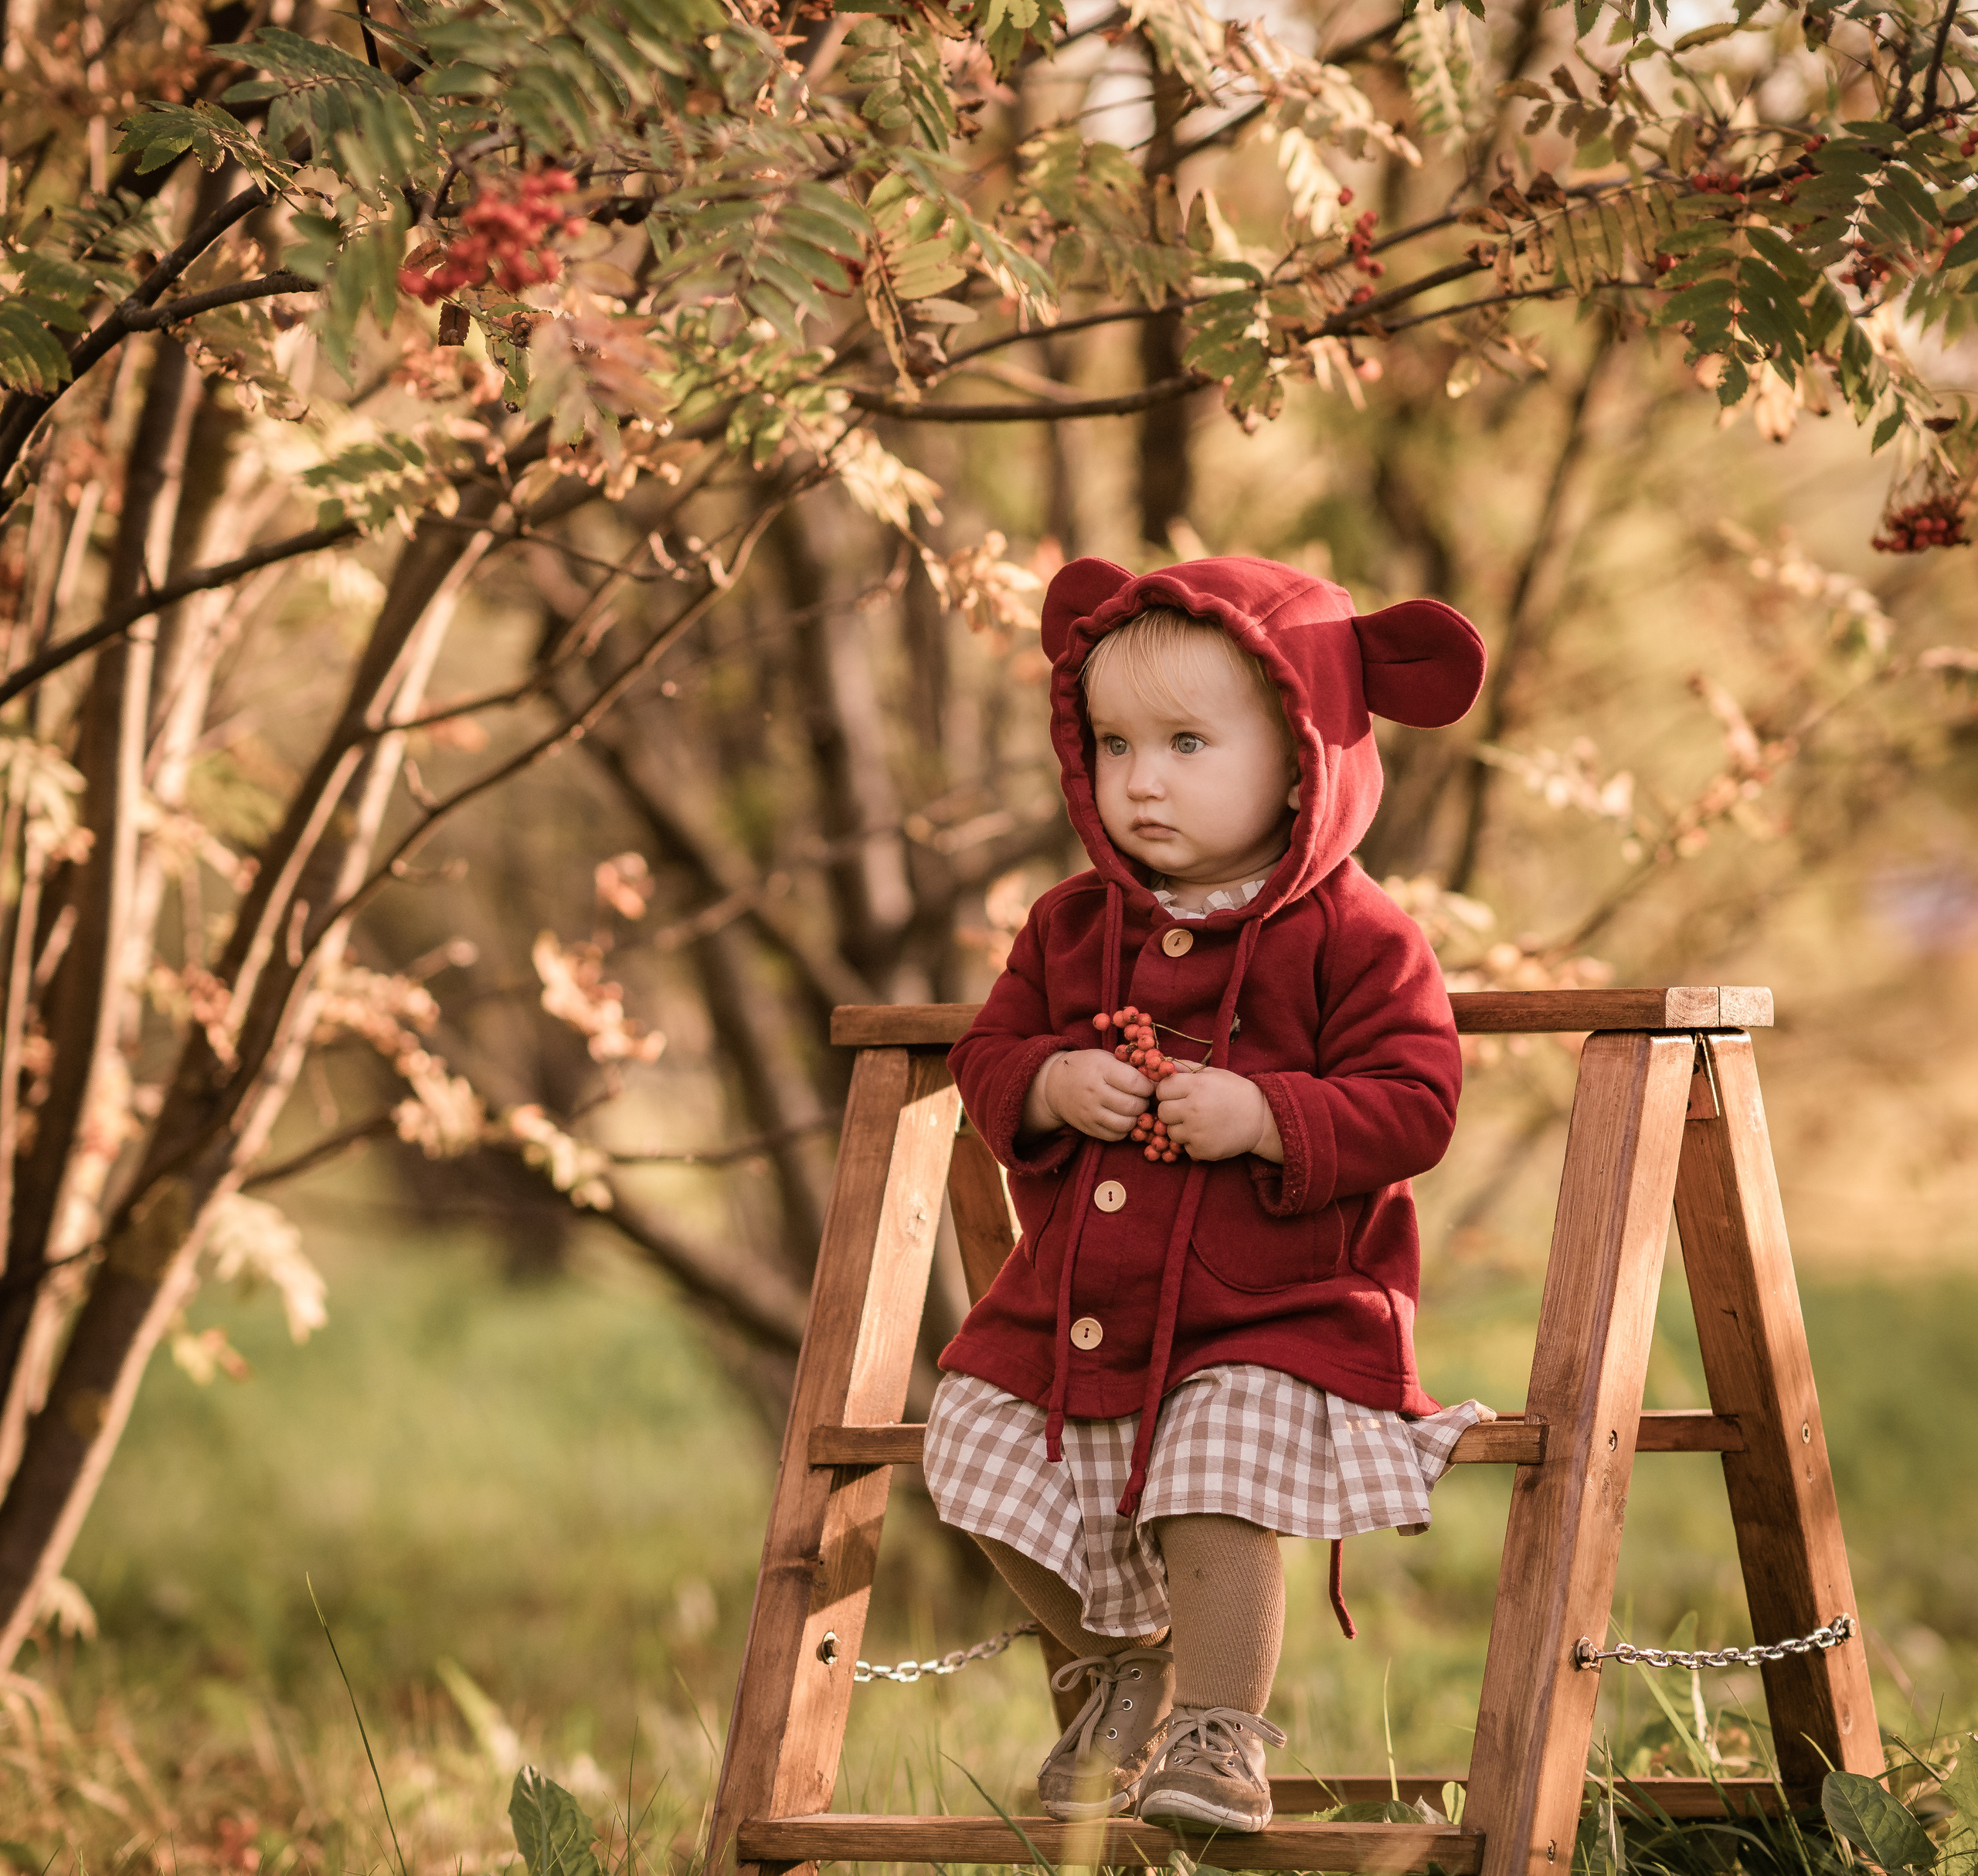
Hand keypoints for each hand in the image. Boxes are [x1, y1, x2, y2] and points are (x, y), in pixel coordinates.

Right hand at [1023, 1050, 1155, 1140]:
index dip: (1149, 1087)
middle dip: (1144, 1103)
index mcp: (1101, 1069)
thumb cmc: (1088, 1067)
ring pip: (1125, 1124)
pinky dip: (1124, 1130)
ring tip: (1134, 1110)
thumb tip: (1161, 1078)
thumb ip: (1130, 1068)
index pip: (1135, 1083)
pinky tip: (1123, 1119)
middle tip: (1143, 1099)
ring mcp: (1090, 1112)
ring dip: (1136, 1119)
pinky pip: (1115, 1136)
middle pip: (1132, 1106)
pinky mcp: (1088, 1128)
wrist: (1055, 1084)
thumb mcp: (1107, 1058)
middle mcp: (1094, 1092)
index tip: (1150, 1086)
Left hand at [1157, 1066, 1282, 1162]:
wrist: (1261, 1119)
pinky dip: (1192, 1143)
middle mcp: (1194, 1108)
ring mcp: (1197, 1131)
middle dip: (1171, 1110)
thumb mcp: (1213, 1073)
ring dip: (1180, 1128)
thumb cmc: (1235, 1092)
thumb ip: (1185, 1068)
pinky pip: (1184, 1147)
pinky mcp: (1202, 1150)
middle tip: (1186, 1110)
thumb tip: (1160, 1065)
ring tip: (1199, 1123)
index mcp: (1196, 1086)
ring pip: (1170, 1131)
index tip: (1177, 1094)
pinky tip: (1207, 1135)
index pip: (1162, 1089)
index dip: (1168, 1092)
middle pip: (1162, 1111)